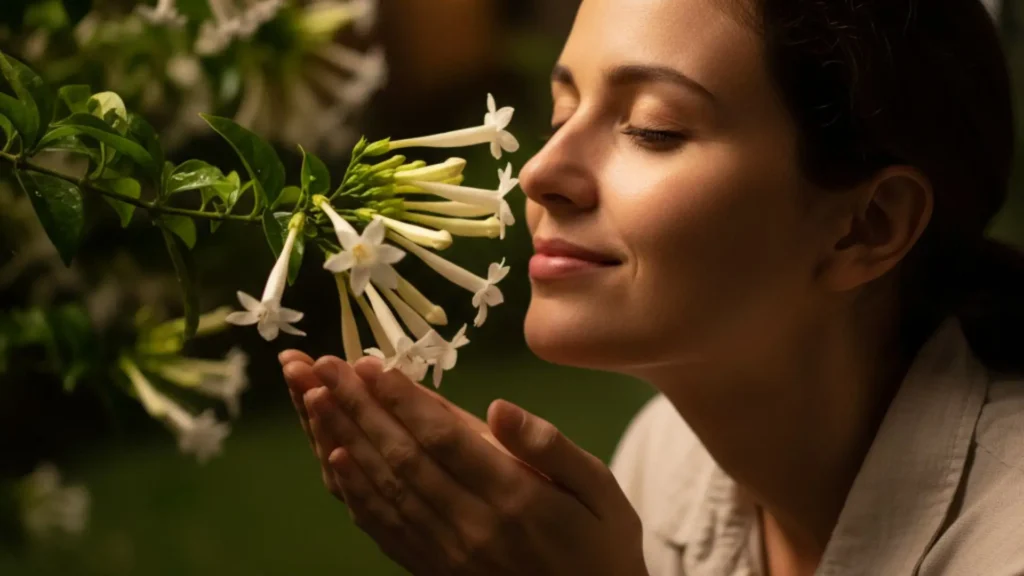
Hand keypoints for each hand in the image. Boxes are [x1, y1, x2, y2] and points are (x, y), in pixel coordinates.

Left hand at [281, 353, 647, 575]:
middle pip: (403, 458)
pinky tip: (334, 462)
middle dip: (359, 408)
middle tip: (324, 367)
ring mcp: (449, 553)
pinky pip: (386, 530)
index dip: (402, 400)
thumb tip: (500, 407)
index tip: (368, 363)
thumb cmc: (603, 543)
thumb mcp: (600, 489)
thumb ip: (550, 448)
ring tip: (315, 399)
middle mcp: (473, 526)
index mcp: (515, 497)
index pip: (445, 440)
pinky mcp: (436, 571)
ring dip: (346, 440)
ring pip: (386, 490)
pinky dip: (356, 494)